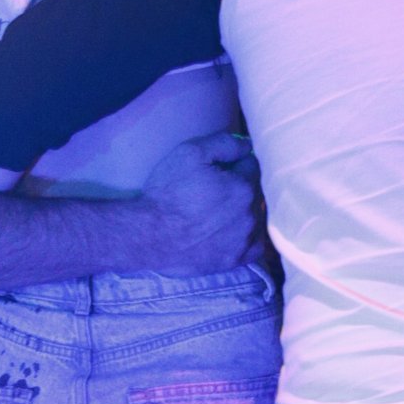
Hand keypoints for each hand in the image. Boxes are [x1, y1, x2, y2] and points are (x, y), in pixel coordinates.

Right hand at [132, 131, 263, 275]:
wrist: (148, 235)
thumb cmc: (167, 192)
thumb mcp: (190, 153)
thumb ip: (225, 143)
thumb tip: (248, 144)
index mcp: (243, 187)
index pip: (251, 165)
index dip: (234, 163)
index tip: (217, 169)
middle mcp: (250, 215)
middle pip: (254, 191)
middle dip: (239, 186)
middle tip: (213, 190)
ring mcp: (243, 240)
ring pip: (255, 217)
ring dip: (243, 211)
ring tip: (217, 212)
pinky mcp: (234, 260)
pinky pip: (254, 246)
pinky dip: (247, 237)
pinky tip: (232, 232)